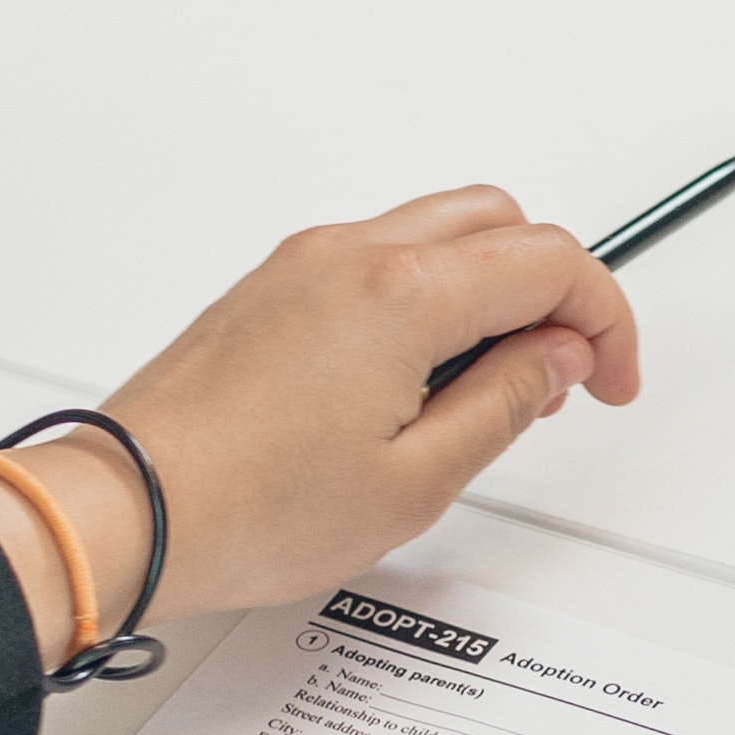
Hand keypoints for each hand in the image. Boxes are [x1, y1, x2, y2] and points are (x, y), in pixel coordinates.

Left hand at [0, 189, 642, 647]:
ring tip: (483, 388)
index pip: (550, 261)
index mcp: (402, 294)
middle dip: (551, 287)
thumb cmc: (244, 508)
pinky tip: (414, 380)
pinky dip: (423, 294)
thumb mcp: (416, 481)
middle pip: (498, 219)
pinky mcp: (268, 288)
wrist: (123, 514)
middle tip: (558, 375)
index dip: (606, 318)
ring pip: (435, 230)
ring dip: (486, 286)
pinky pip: (376, 258)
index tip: (612, 378)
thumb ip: (506, 403)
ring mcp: (302, 265)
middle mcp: (351, 255)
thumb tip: (556, 358)